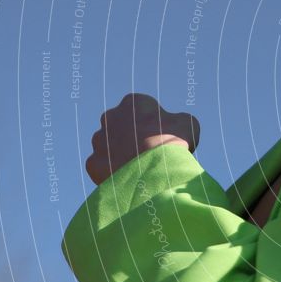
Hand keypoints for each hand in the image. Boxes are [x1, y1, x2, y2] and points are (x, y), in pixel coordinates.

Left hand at [85, 93, 199, 184]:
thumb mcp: (187, 124)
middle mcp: (110, 117)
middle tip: (149, 152)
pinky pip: (102, 166)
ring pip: (109, 146)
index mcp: (133, 102)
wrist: (152, 172)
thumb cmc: (171, 143)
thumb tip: (175, 126)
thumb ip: (177, 120)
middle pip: (122, 126)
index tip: (164, 137)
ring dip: (120, 154)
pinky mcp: (93, 162)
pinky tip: (129, 179)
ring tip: (139, 168)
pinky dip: (113, 172)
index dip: (155, 124)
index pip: (143, 110)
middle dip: (133, 136)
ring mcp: (99, 140)